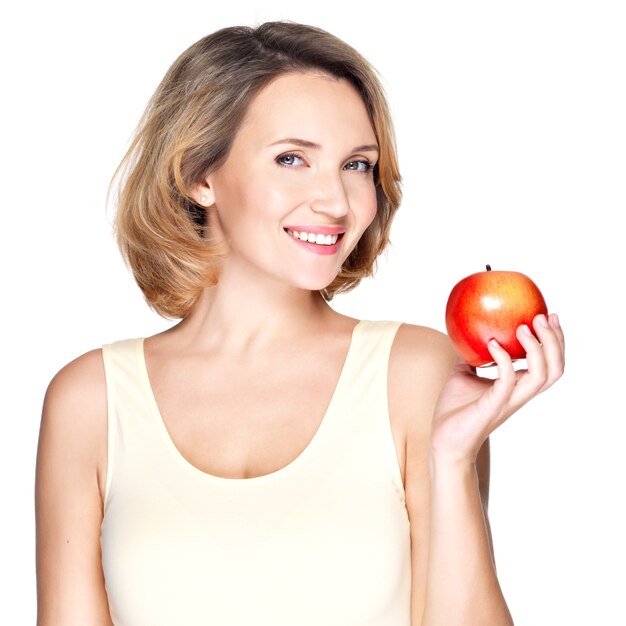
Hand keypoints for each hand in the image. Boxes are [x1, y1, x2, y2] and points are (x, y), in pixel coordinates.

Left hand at [431, 313, 564, 464]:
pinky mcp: (493, 406)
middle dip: (555, 341)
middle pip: (554, 369)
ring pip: (541, 377)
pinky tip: (494, 344)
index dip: (555, 340)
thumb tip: (467, 331)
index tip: (548, 315)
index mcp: (517, 387)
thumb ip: (471, 356)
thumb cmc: (455, 409)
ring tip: (523, 327)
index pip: (550, 364)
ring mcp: (509, 401)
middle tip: (542, 317)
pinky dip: (504, 360)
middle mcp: (519, 394)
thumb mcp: (463, 374)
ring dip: (537, 349)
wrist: (444, 439)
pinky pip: (507, 381)